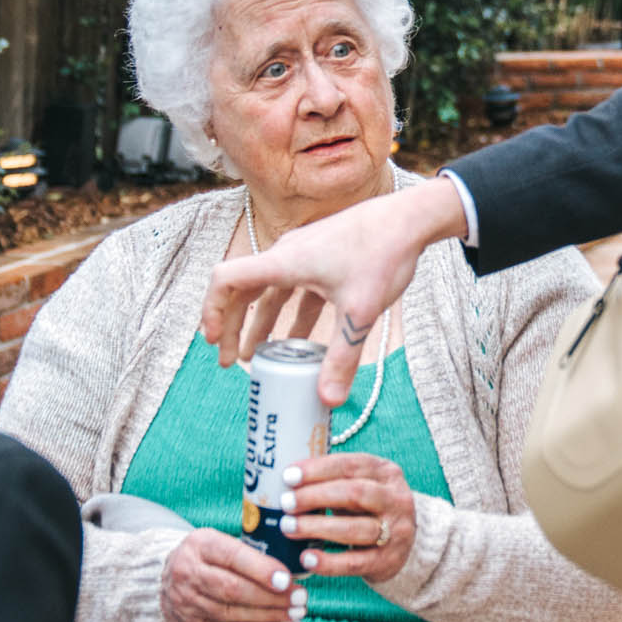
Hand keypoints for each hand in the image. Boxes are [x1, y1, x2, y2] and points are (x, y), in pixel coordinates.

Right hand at [161, 528, 304, 621]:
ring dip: (269, 614)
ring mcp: (188, 601)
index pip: (233, 557)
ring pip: (233, 612)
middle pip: (234, 589)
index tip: (287, 579)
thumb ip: (247, 550)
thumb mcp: (218, 541)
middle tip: (299, 598)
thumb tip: (291, 564)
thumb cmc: (204, 557)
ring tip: (295, 612)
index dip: (261, 569)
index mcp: (200, 544)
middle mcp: (189, 573)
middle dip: (271, 596)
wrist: (163, 581)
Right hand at [203, 177, 468, 406]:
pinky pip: (296, 290)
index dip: (212, 310)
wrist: (409, 220)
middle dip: (233, 326)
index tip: (213, 341)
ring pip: (271, 293)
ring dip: (260, 324)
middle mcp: (287, 255)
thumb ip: (342, 358)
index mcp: (284, 262)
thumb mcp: (360, 312)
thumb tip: (328, 401)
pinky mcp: (323, 259)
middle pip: (243, 291)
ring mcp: (305, 255)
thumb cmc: (382, 254)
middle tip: (228, 361)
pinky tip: (296, 342)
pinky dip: (290, 316)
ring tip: (252, 356)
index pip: (226, 279)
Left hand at [280, 453, 416, 582]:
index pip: (350, 465)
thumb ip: (333, 481)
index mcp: (386, 472)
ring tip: (289, 528)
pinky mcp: (388, 560)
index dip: (317, 469)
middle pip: (354, 493)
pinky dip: (328, 562)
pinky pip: (354, 562)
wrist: (402, 544)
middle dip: (315, 496)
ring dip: (317, 527)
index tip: (288, 476)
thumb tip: (287, 480)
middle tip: (286, 503)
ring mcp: (395, 531)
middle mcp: (396, 499)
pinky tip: (307, 558)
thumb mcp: (360, 486)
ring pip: (354, 528)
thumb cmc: (368, 509)